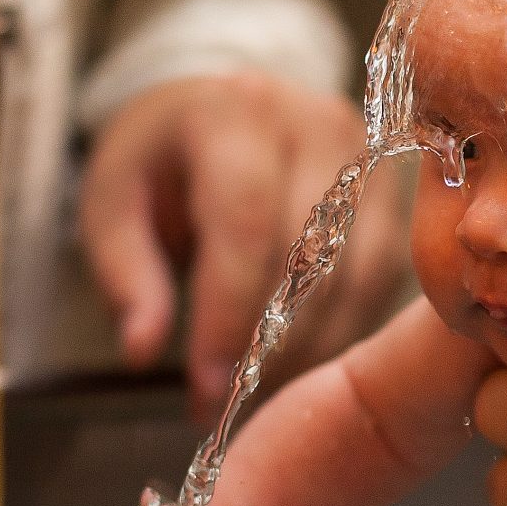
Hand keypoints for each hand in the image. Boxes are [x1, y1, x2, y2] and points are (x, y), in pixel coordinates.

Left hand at [81, 73, 407, 418]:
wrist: (220, 105)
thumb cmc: (160, 160)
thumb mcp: (113, 202)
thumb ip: (125, 274)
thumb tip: (144, 350)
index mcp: (232, 114)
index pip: (244, 222)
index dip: (229, 313)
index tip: (208, 386)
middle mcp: (312, 122)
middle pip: (311, 254)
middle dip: (272, 343)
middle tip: (234, 401)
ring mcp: (365, 154)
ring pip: (360, 273)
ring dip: (315, 345)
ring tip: (267, 388)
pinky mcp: (393, 189)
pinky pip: (383, 278)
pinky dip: (345, 330)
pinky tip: (304, 359)